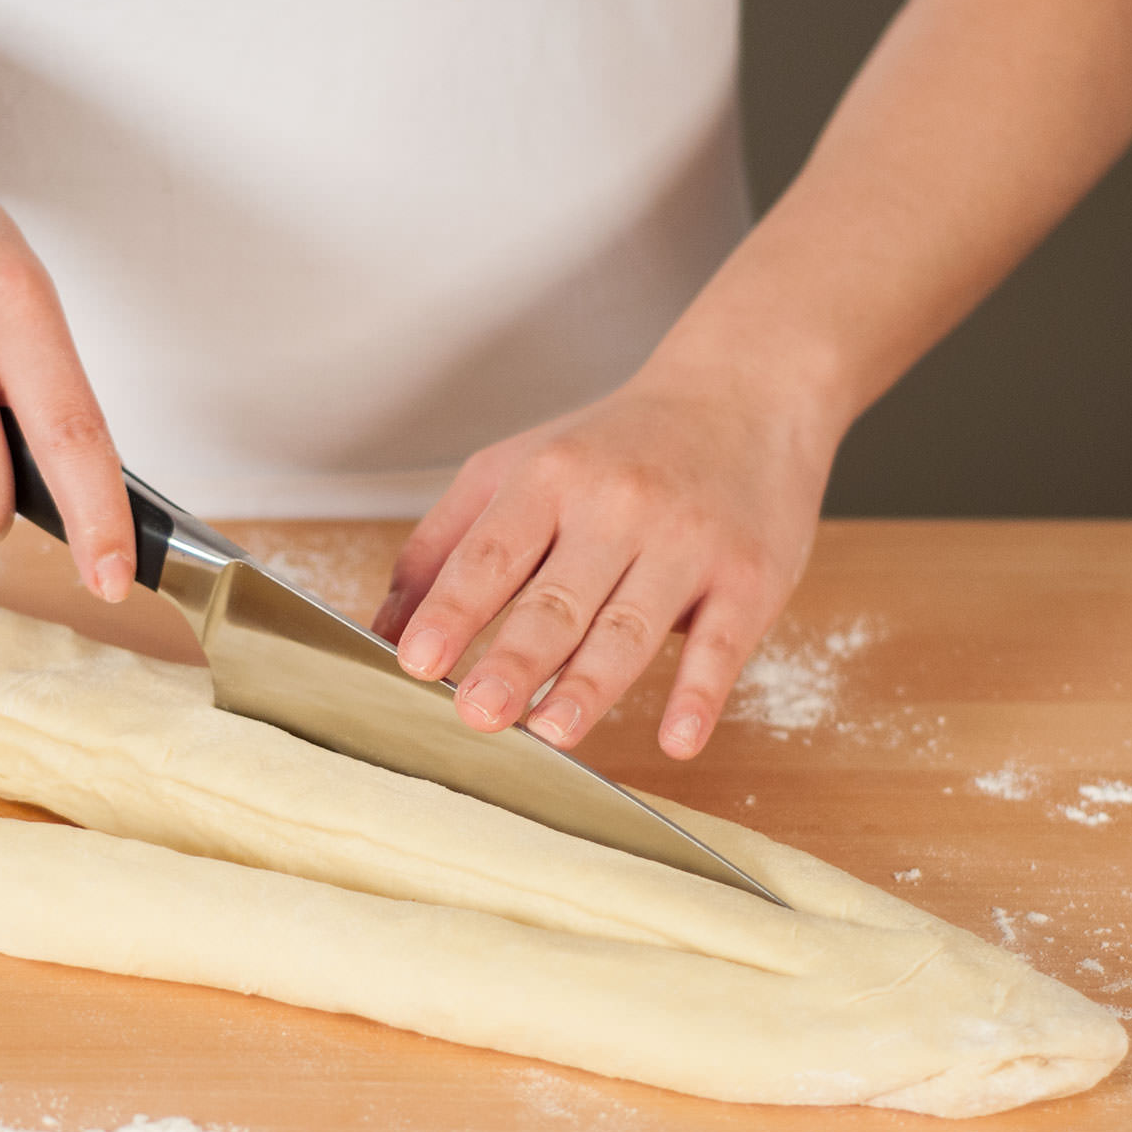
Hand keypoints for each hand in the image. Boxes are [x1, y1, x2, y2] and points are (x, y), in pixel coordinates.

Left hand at [372, 372, 830, 759]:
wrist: (744, 392)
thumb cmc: (611, 447)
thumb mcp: (515, 470)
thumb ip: (444, 547)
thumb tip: (382, 632)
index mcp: (549, 480)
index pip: (491, 553)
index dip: (453, 609)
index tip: (416, 659)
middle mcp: (617, 508)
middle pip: (557, 598)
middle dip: (514, 658)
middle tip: (477, 713)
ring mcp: (687, 544)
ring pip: (630, 627)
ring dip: (590, 686)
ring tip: (552, 733)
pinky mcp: (749, 580)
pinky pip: (723, 645)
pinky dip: (700, 695)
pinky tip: (678, 739)